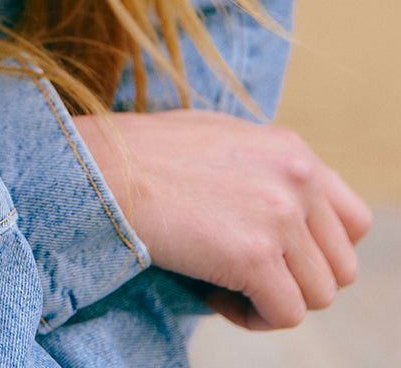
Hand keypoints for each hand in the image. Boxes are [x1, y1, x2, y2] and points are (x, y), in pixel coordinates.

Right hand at [76, 110, 372, 330]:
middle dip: (295, 279)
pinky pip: (284, 314)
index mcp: (292, 150)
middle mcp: (297, 178)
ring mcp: (278, 216)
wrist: (101, 167)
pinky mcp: (254, 255)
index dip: (319, 249)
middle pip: (339, 266)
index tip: (276, 254)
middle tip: (244, 272)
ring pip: (317, 296)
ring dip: (273, 299)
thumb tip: (290, 205)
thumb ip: (266, 165)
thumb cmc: (146, 153)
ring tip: (224, 281)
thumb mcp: (220, 136)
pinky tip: (211, 291)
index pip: (353, 221)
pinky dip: (251, 317)